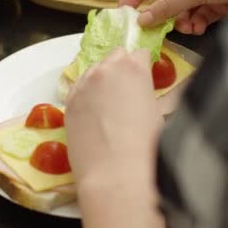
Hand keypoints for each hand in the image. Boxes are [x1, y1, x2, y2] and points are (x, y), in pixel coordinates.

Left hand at [65, 48, 162, 192]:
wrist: (114, 174)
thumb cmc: (146, 148)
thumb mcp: (158, 113)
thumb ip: (149, 93)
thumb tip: (145, 93)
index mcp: (133, 67)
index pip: (141, 53)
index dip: (145, 66)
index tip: (146, 80)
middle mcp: (105, 70)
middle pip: (115, 56)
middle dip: (123, 67)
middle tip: (129, 92)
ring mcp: (83, 85)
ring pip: (94, 70)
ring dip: (103, 79)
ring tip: (110, 104)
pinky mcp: (68, 103)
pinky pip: (79, 88)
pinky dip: (87, 93)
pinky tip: (95, 111)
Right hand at [120, 0, 227, 33]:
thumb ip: (167, 6)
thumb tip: (142, 20)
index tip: (124, 10)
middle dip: (164, 13)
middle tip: (154, 30)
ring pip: (183, 9)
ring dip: (182, 20)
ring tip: (186, 27)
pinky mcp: (219, 3)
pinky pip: (198, 16)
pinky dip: (196, 24)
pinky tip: (198, 28)